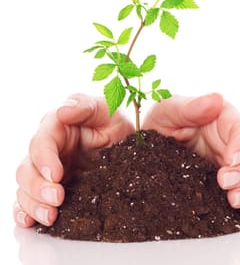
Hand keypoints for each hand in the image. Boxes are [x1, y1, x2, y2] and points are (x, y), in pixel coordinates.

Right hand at [14, 93, 133, 227]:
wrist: (125, 144)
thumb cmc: (113, 122)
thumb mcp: (106, 108)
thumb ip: (84, 106)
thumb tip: (62, 111)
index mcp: (56, 127)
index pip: (41, 142)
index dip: (45, 159)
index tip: (56, 175)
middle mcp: (47, 150)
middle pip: (27, 169)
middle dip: (38, 187)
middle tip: (57, 199)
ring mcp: (47, 171)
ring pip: (25, 188)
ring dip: (33, 204)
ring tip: (50, 216)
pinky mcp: (51, 187)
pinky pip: (29, 201)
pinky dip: (25, 211)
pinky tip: (31, 221)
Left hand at [142, 93, 239, 219]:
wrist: (148, 150)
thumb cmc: (161, 122)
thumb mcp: (168, 111)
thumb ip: (190, 107)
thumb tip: (216, 99)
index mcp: (223, 120)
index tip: (229, 159)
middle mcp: (233, 142)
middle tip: (224, 183)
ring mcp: (234, 165)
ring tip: (234, 201)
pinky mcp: (231, 184)